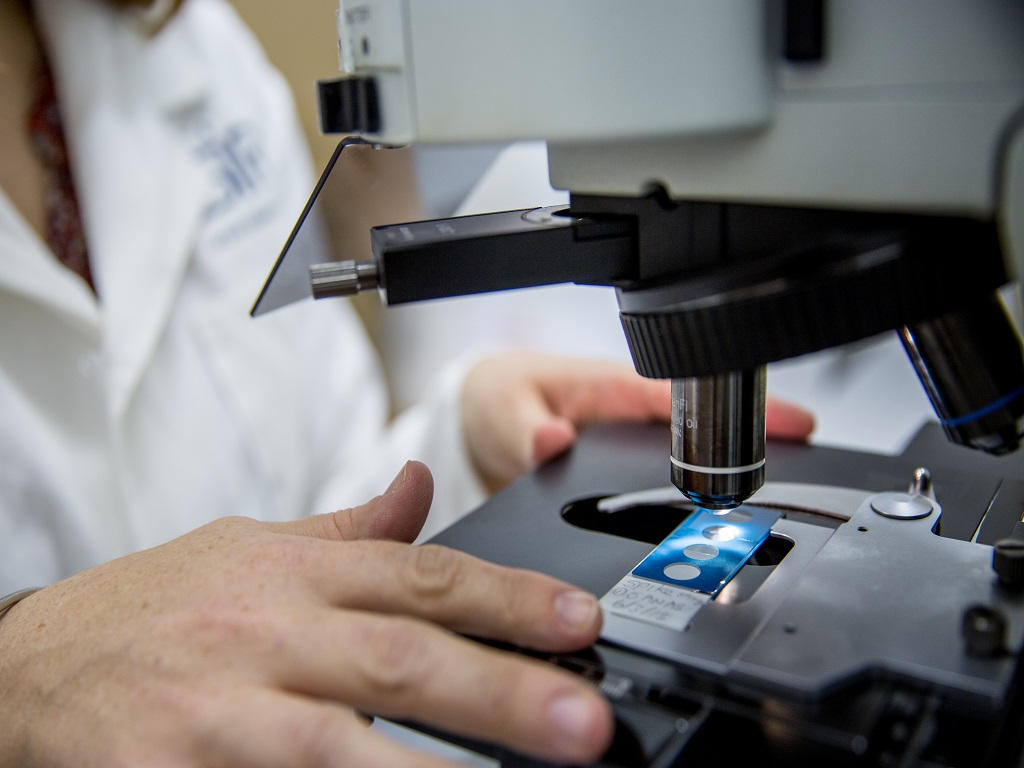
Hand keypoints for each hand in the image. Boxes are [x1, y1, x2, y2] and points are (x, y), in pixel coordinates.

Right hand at [0, 462, 611, 766]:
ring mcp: (218, 710)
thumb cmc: (153, 608)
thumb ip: (349, 531)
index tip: (579, 621)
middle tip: (583, 720)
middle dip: (498, 689)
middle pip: (399, 657)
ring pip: (335, 742)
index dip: (507, 598)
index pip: (422, 576)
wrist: (29, 665)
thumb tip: (422, 485)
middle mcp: (266, 635)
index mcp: (296, 575)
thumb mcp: (253, 548)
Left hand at [462, 351, 814, 491]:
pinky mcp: (631, 476)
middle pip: (714, 430)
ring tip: (792, 511)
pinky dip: (708, 501)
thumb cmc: (501, 400)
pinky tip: (731, 530)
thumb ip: (527, 431)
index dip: (746, 410)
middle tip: (819, 480)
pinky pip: (678, 485)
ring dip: (742, 477)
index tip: (798, 424)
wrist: (484, 425)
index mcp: (616, 388)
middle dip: (765, 449)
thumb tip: (550, 440)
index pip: (692, 394)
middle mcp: (636, 417)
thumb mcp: (507, 412)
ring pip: (703, 459)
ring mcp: (639, 447)